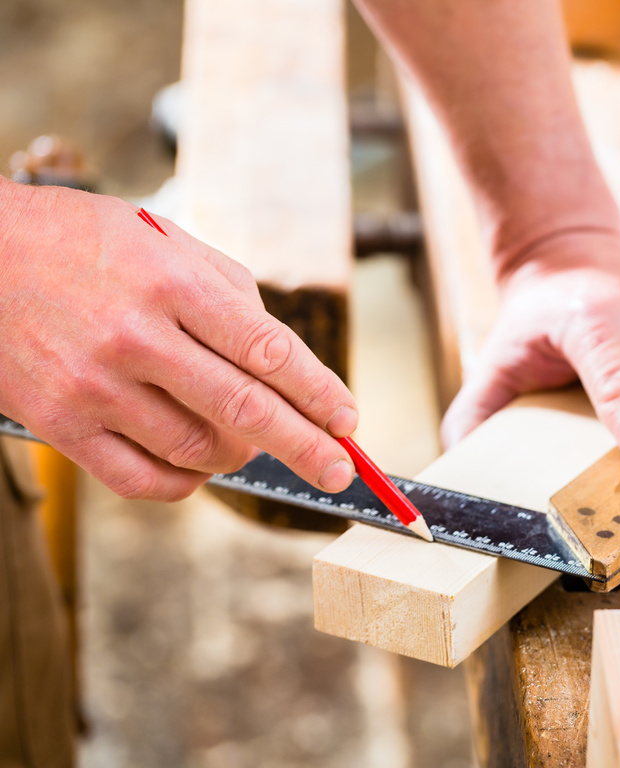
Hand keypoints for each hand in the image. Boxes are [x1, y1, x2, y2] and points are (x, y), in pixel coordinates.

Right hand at [0, 181, 358, 500]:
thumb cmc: (83, 242)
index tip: (349, 419)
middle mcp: (136, 336)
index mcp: (172, 282)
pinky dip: (186, 483)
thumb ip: (230, 294)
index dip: (320, 393)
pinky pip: (141, 479)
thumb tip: (284, 359)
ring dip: (241, 457)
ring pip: (199, 450)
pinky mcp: (59, 423)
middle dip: (308, 447)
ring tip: (251, 444)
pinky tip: (201, 466)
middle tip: (342, 471)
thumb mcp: (165, 239)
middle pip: (246, 410)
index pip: (269, 351)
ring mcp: (94, 385)